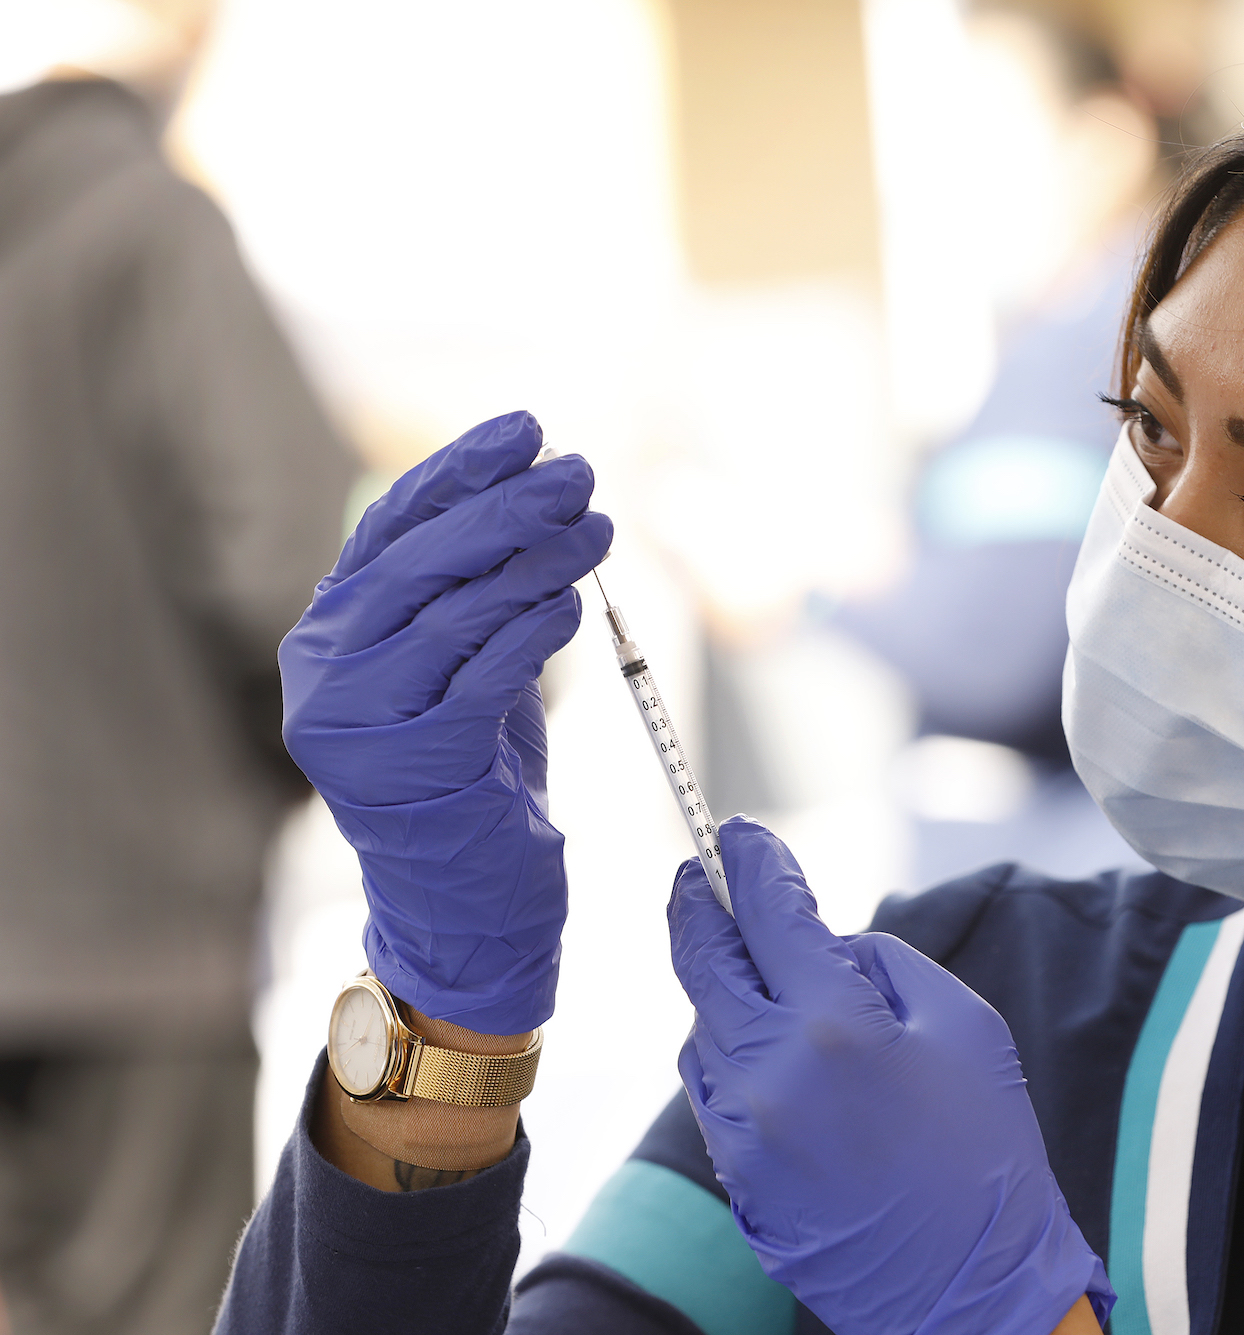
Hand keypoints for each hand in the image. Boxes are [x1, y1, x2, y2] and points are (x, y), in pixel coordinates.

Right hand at [280, 411, 611, 1034]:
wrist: (463, 902)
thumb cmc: (474, 777)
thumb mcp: (468, 667)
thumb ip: (477, 594)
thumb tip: (539, 497)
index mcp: (330, 631)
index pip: (392, 523)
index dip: (461, 469)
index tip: (527, 429)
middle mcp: (325, 668)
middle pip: (423, 556)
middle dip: (509, 504)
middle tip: (580, 472)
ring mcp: (357, 717)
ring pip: (458, 609)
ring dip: (538, 560)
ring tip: (599, 530)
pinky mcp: (410, 761)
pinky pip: (484, 672)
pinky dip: (535, 630)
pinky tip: (574, 605)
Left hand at [669, 817, 1112, 1334]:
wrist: (970, 1288)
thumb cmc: (984, 1152)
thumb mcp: (963, 1026)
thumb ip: (882, 963)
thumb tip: (823, 946)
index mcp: (833, 1024)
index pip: (767, 913)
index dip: (751, 861)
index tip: (740, 833)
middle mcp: (767, 1072)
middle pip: (702, 960)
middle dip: (698, 906)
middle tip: (701, 874)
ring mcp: (740, 1128)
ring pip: (702, 1025)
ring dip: (723, 989)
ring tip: (765, 979)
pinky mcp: (734, 1171)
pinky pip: (713, 1086)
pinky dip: (731, 1052)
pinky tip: (773, 1053)